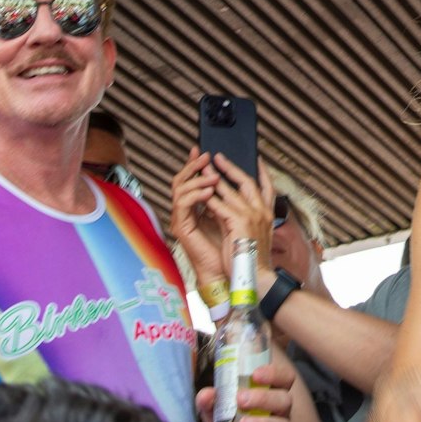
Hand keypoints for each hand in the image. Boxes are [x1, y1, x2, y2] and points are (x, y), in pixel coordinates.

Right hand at [172, 147, 228, 288]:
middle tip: (207, 156)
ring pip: (179, 188)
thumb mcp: (239, 214)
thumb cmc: (236, 246)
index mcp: (200, 206)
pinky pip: (183, 205)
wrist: (233, 272)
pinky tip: (208, 192)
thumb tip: (241, 174)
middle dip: (194, 165)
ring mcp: (183, 219)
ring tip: (212, 176)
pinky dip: (195, 196)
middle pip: (182, 180)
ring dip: (197, 179)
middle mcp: (189, 211)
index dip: (197, 163)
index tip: (206, 149)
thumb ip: (233, 197)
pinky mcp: (182, 229)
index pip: (194, 179)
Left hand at [198, 359, 297, 421]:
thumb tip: (206, 394)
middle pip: (284, 401)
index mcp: (269, 401)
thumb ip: (210, 405)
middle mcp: (280, 418)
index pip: (283, 380)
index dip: (275, 373)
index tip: (255, 374)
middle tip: (241, 399)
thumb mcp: (216, 419)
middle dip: (264, 398)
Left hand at [203, 154, 275, 277]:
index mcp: (268, 214)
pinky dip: (209, 198)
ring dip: (214, 178)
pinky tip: (200, 192)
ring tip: (203, 169)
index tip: (256, 159)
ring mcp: (252, 215)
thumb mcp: (253, 234)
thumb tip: (227, 205)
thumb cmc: (254, 261)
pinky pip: (220, 205)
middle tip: (218, 157)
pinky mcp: (239, 222)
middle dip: (231, 167)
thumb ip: (244, 218)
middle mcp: (262, 211)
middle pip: (247, 181)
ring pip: (230, 190)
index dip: (262, 171)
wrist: (258, 277)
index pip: (268, 186)